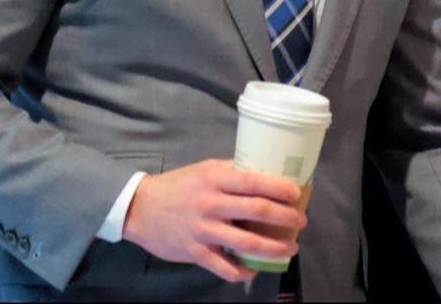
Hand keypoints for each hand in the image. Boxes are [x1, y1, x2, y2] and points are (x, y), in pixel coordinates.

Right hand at [122, 159, 305, 282]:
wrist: (141, 207)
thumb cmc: (178, 186)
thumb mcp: (204, 169)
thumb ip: (231, 172)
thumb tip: (264, 173)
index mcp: (215, 178)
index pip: (254, 181)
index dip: (280, 188)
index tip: (297, 194)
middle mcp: (211, 203)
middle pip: (257, 211)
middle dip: (285, 218)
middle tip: (300, 222)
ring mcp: (203, 230)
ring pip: (247, 243)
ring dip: (275, 248)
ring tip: (290, 248)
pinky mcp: (195, 252)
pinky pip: (226, 267)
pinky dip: (244, 270)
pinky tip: (255, 268)